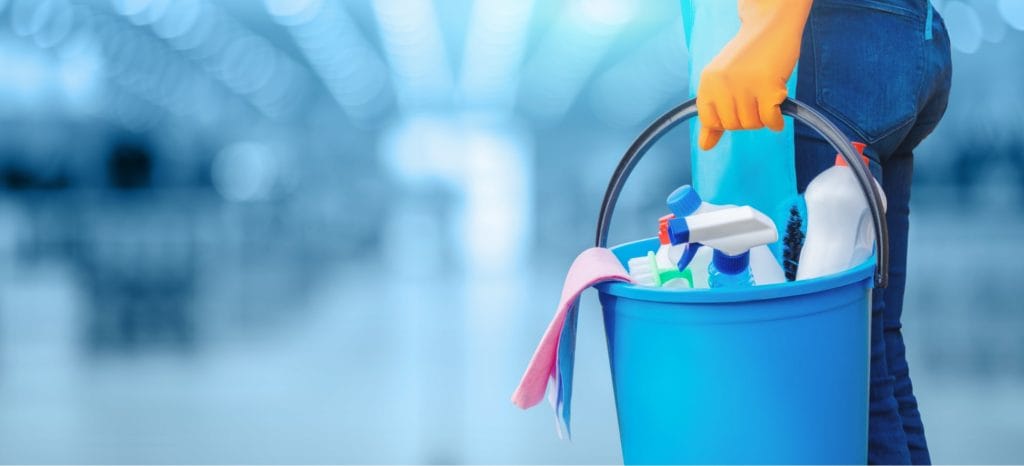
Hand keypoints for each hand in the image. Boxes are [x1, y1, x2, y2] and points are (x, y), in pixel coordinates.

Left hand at [696, 0, 812, 149]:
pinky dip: (776, 120)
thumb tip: (704, 147)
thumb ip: (713, 112)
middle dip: (747, 118)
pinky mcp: (767, 86)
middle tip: (756, 99)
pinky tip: (778, 106)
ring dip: (763, 117)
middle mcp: (722, 85)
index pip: (710, 121)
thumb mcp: (723, 81)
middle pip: (733, 125)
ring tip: (766, 98)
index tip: (737, 107)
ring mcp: (744, 85)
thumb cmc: (748, 55)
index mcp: (708, 83)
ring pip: (752, 124)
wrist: (770, 26)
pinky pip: (770, 119)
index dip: (726, 120)